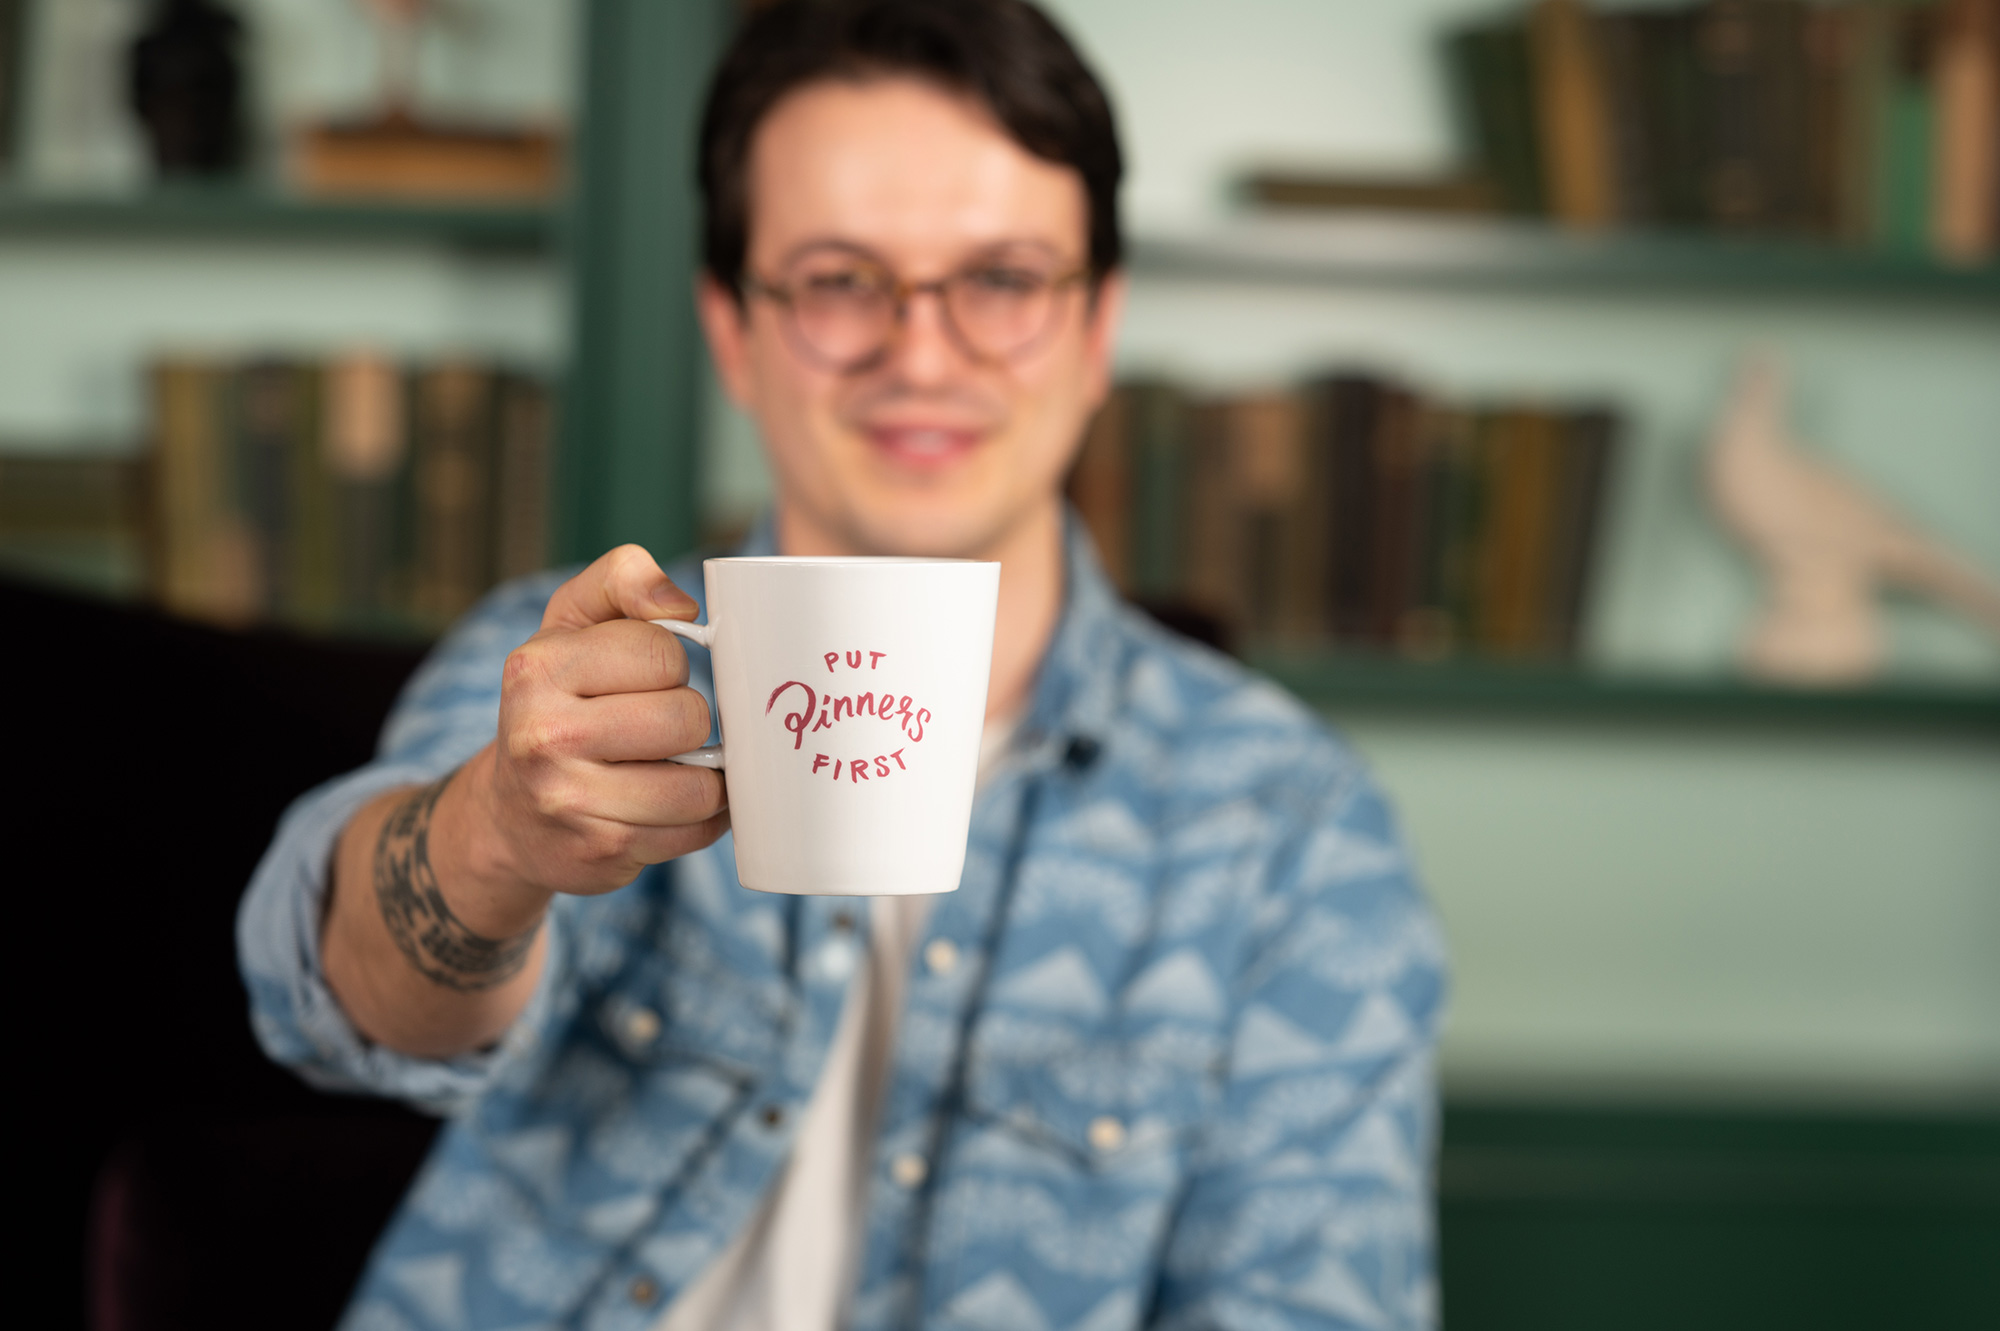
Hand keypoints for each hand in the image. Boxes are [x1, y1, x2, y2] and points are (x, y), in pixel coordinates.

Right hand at [454, 545, 728, 903]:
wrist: (509, 813)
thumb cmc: (558, 702)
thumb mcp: (573, 622)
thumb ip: (624, 578)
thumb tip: (681, 604)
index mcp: (538, 669)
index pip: (662, 653)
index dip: (671, 664)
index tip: (647, 678)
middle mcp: (544, 737)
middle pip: (687, 718)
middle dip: (689, 720)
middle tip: (660, 727)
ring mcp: (570, 802)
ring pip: (700, 785)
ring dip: (703, 775)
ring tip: (672, 766)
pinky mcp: (602, 853)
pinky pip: (697, 831)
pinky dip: (701, 817)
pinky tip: (670, 804)